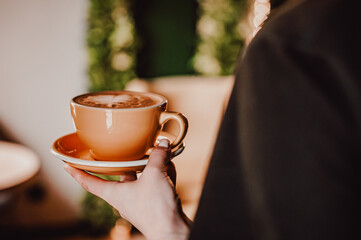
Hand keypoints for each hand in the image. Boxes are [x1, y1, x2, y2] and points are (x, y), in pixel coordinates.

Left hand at [64, 139, 189, 239]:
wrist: (173, 230)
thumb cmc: (156, 209)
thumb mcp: (155, 175)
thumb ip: (158, 156)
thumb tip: (161, 144)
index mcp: (115, 193)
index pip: (89, 182)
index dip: (77, 173)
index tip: (68, 165)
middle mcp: (125, 197)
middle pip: (122, 174)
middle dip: (130, 161)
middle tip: (132, 149)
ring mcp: (140, 201)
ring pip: (142, 177)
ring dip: (152, 166)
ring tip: (160, 154)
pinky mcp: (154, 203)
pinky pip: (155, 184)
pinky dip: (162, 175)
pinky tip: (171, 167)